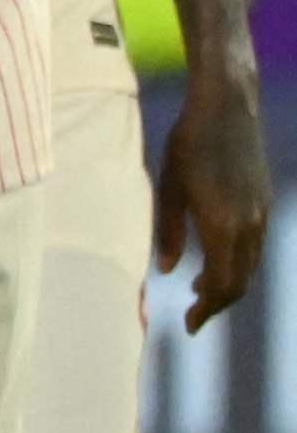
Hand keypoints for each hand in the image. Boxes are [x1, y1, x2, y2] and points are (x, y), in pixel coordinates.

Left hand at [156, 69, 268, 332]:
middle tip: (192, 316)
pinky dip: (237, 262)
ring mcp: (261, 212)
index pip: (223, 285)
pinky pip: (253, 246)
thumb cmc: (187, 144)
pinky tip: (215, 260)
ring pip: (249, 265)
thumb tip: (168, 270)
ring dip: (228, 283)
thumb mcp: (168, 189)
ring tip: (199, 291)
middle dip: (216, 303)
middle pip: (240, 281)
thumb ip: (170, 232)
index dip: (206, 310)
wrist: (227, 107)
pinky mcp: (264, 201)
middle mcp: (250, 224)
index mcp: (224, 224)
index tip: (188, 325)